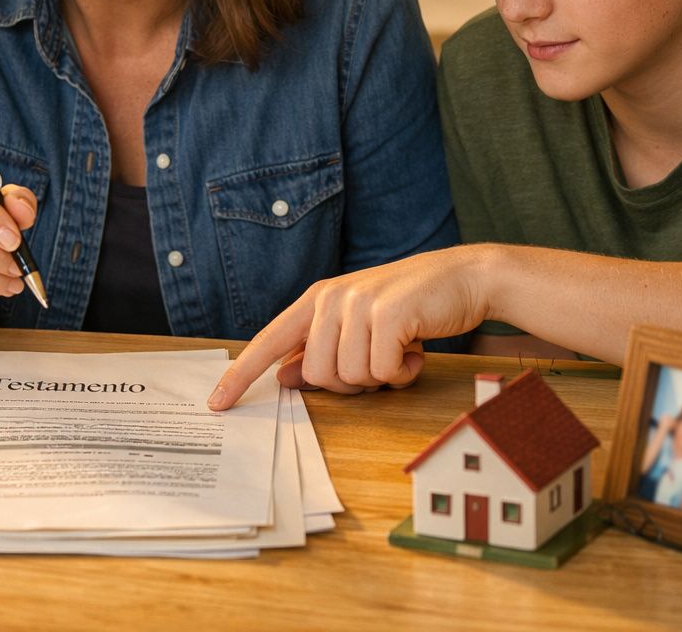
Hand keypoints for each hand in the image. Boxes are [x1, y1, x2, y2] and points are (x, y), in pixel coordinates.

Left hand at [208, 245, 487, 409]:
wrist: (464, 278)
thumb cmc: (411, 308)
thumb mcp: (359, 326)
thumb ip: (321, 349)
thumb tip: (283, 376)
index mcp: (317, 300)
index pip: (269, 341)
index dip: (242, 375)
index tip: (218, 403)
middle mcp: (331, 298)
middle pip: (318, 375)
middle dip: (353, 382)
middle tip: (380, 360)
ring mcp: (359, 304)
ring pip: (351, 378)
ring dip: (382, 376)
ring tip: (400, 349)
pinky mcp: (389, 314)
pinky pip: (383, 371)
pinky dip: (403, 372)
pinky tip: (416, 349)